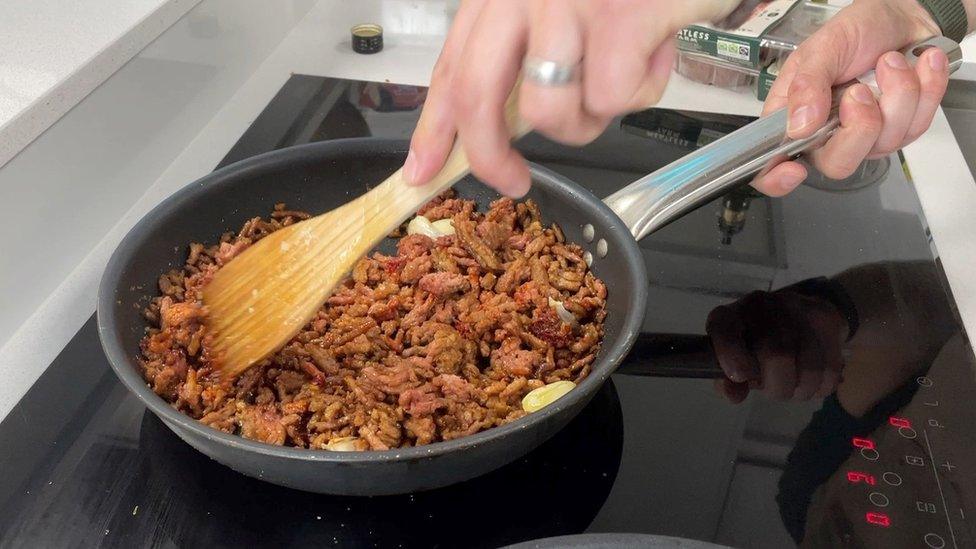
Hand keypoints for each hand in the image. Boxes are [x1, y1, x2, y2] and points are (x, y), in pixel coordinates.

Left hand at [405, 0, 740, 195]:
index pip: (450, 69)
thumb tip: (493, 131)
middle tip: (513, 180)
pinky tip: (655, 55)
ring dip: (587, 120)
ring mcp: (567, 3)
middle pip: (475, 94)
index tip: (423, 169)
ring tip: (620, 80)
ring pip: (549, 111)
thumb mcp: (559, 12)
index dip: (433, 128)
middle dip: (489, 156)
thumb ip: (521, 60)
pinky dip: (641, 93)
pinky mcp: (619, 18)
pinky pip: (613, 99)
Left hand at [706, 289, 848, 403]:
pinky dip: (820, 387)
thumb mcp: (733, 360)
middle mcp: (762, 305)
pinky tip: (811, 381)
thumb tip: (734, 396)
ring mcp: (797, 309)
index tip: (740, 376)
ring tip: (793, 386)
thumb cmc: (755, 345)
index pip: (723, 327)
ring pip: (809, 366)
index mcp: (730, 315)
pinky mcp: (827, 319)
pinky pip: (830, 368)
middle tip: (775, 390)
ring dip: (801, 389)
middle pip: (776, 353)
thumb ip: (727, 380)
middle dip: (777, 386)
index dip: (731, 354)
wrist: (797, 316)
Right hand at [751, 0, 947, 195]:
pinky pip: (916, 127)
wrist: (902, 16)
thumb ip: (806, 85)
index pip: (773, 164)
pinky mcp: (902, 130)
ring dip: (897, 93)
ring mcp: (866, 137)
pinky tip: (917, 65)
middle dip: (860, 126)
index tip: (794, 170)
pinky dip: (925, 88)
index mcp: (794, 118)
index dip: (777, 179)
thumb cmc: (856, 30)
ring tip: (890, 61)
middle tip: (861, 90)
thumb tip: (799, 126)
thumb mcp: (822, 48)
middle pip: (838, 164)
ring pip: (885, 143)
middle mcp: (827, 135)